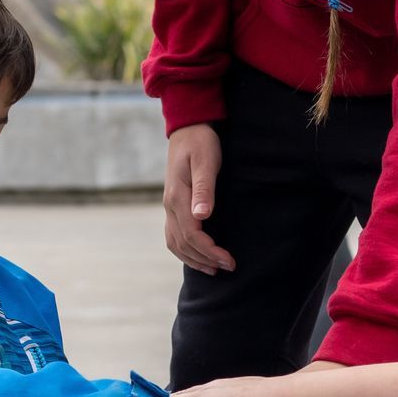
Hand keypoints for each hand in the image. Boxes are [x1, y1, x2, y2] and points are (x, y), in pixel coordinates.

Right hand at [163, 124, 233, 274]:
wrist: (188, 127)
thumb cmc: (201, 142)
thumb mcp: (206, 161)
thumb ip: (204, 188)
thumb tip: (202, 216)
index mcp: (177, 197)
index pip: (192, 235)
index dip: (210, 251)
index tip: (228, 260)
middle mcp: (169, 205)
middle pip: (183, 244)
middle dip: (205, 259)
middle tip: (228, 267)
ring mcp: (169, 206)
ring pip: (175, 243)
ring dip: (193, 259)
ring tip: (213, 269)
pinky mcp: (173, 205)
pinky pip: (173, 235)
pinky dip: (185, 250)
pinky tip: (198, 255)